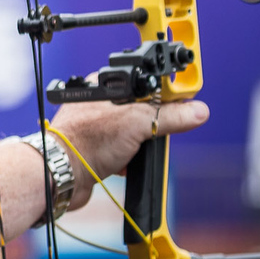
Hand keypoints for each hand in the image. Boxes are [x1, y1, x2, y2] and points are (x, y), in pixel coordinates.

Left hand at [49, 96, 208, 210]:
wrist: (62, 175)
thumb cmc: (86, 141)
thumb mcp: (136, 123)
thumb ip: (168, 116)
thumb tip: (197, 110)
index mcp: (105, 86)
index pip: (145, 83)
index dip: (165, 93)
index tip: (185, 101)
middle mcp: (99, 104)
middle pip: (142, 110)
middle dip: (153, 125)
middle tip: (156, 134)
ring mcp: (97, 128)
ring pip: (134, 133)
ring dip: (140, 146)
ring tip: (136, 152)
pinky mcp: (98, 149)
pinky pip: (124, 151)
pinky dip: (130, 160)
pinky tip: (126, 165)